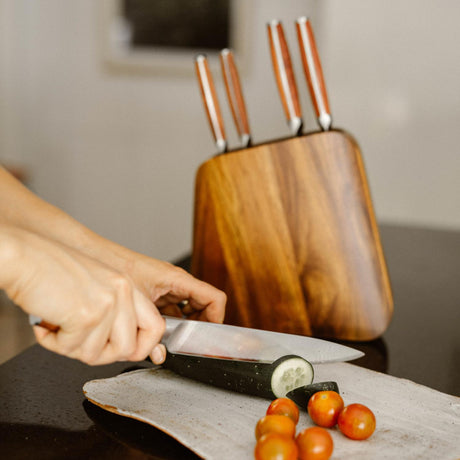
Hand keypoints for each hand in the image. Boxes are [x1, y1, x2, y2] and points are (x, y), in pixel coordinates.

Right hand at [3, 227, 165, 364]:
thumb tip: (126, 348)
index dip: (143, 348)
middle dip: (102, 355)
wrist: (24, 256)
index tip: (126, 351)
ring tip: (61, 326)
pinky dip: (54, 343)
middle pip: (130, 350)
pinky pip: (72, 350)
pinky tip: (48, 323)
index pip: (156, 328)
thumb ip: (116, 314)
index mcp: (128, 286)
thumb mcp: (97, 287)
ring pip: (99, 355)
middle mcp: (122, 293)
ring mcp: (107, 304)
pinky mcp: (86, 315)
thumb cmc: (52, 271)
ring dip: (74, 348)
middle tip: (82, 340)